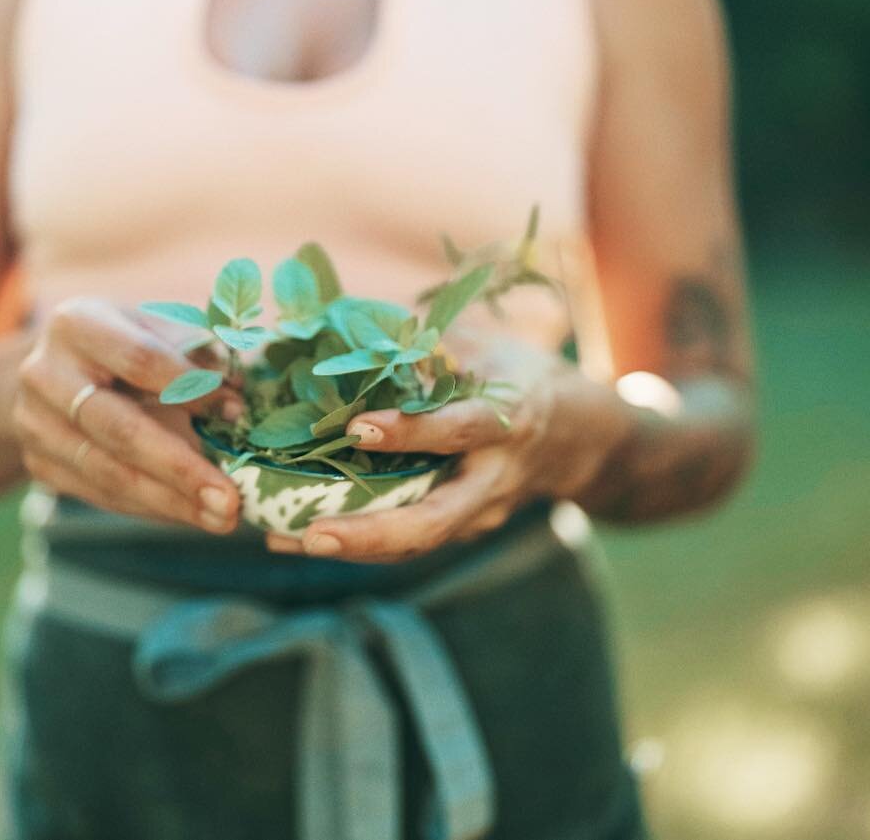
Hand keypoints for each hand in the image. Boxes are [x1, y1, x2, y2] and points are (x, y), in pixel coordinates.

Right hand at [12, 297, 242, 532]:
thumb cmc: (124, 343)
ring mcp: (35, 424)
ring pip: (109, 472)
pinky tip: (190, 514)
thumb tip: (235, 395)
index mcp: (78, 324)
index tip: (236, 412)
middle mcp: (45, 374)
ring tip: (221, 518)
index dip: (190, 387)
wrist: (54, 368)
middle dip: (180, 468)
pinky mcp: (39, 464)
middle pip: (120, 429)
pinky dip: (152, 508)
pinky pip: (101, 495)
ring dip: (171, 502)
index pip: (140, 360)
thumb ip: (198, 353)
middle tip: (229, 499)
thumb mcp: (156, 328)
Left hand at [267, 340, 635, 562]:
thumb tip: (347, 322)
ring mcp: (481, 512)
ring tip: (284, 541)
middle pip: (436, 520)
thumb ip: (426, 343)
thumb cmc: (524, 377)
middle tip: (310, 534)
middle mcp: (494, 477)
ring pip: (418, 542)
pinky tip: (298, 536)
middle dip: (372, 534)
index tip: (357, 428)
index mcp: (508, 419)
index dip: (411, 432)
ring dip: (353, 547)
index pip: (457, 430)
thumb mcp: (486, 347)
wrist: (586, 441)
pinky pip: (411, 542)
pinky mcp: (463, 528)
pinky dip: (358, 542)